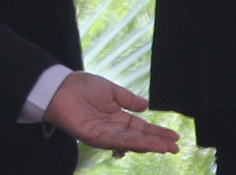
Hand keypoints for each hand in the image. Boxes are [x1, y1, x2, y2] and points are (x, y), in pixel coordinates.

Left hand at [44, 71, 179, 153]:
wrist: (60, 87)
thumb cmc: (82, 86)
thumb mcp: (111, 90)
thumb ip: (128, 99)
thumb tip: (147, 106)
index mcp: (118, 117)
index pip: (142, 127)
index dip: (158, 133)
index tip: (175, 137)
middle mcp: (114, 128)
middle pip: (140, 138)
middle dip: (158, 143)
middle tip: (175, 148)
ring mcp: (105, 134)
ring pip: (130, 142)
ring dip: (148, 145)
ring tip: (165, 147)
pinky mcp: (94, 137)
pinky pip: (115, 141)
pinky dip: (130, 143)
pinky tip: (144, 143)